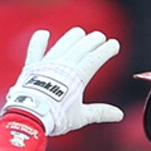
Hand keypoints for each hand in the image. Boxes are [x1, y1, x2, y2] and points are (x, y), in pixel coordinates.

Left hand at [2, 27, 123, 137]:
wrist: (30, 116)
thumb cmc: (56, 117)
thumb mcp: (81, 117)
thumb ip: (100, 113)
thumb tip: (119, 115)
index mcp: (77, 76)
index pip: (95, 58)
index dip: (106, 50)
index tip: (114, 44)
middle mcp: (63, 65)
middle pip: (82, 47)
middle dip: (93, 40)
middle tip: (100, 37)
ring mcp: (48, 63)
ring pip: (63, 43)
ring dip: (73, 37)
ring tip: (79, 33)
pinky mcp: (33, 66)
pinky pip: (35, 49)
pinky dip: (39, 40)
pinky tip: (43, 33)